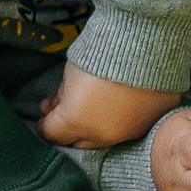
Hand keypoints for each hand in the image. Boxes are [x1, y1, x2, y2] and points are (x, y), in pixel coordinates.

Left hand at [37, 66, 162, 153]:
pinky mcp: (146, 126)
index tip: (45, 116)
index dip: (45, 126)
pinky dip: (118, 121)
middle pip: (77, 142)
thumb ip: (63, 94)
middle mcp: (100, 135)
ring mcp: (126, 133)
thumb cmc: (100, 55)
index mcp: (75, 121)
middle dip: (69, 130)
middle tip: (65, 111)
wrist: (146, 48)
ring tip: (93, 105)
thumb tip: (59, 103)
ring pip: (104, 139)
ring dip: (95, 126)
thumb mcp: (71, 73)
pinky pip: (126, 131)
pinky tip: (118, 105)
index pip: (51, 134)